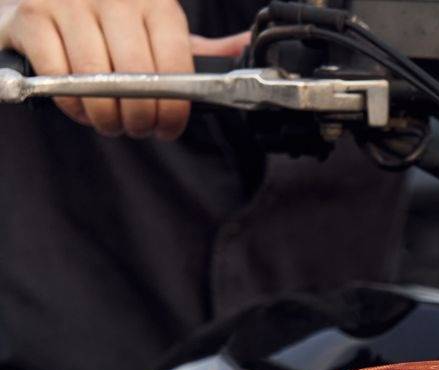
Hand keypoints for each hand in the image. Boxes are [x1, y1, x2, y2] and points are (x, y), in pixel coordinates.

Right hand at [0, 0, 248, 139]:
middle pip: (137, 77)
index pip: (175, 63)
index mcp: (155, 3)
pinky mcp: (31, 17)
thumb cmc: (109, 24)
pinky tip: (79, 106)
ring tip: (109, 121)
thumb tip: (248, 49)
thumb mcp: (159, 30)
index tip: (169, 127)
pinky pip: (57, 75)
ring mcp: (69, 3)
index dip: (174, 107)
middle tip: (137, 129)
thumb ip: (201, 47)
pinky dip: (70, 103)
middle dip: (140, 117)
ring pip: (96, 79)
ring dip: (105, 115)